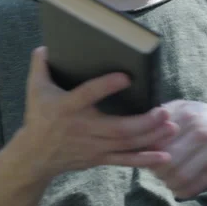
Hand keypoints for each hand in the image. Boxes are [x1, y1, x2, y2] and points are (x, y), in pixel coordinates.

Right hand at [20, 47, 178, 180]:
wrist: (35, 156)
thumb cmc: (39, 117)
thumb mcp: (35, 89)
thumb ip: (40, 66)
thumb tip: (46, 45)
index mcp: (68, 107)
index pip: (88, 95)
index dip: (106, 86)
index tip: (126, 77)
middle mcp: (83, 128)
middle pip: (118, 128)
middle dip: (144, 121)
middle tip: (164, 110)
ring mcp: (93, 146)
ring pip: (126, 144)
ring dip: (151, 137)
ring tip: (171, 127)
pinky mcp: (100, 158)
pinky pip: (125, 160)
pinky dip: (145, 159)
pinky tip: (165, 155)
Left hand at [148, 100, 206, 198]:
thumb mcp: (187, 107)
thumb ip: (164, 113)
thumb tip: (140, 125)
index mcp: (187, 115)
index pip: (156, 140)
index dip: (147, 151)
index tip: (147, 154)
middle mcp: (199, 132)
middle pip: (166, 160)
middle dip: (156, 169)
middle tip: (156, 169)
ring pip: (178, 176)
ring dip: (168, 182)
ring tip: (167, 178)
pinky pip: (193, 187)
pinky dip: (181, 191)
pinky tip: (179, 186)